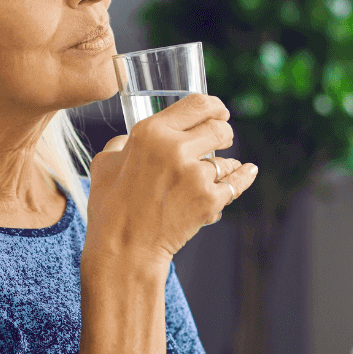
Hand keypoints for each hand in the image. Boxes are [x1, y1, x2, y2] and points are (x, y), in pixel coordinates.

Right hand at [86, 94, 257, 267]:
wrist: (125, 250)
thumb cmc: (111, 208)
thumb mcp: (104, 164)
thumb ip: (123, 144)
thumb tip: (132, 140)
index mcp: (149, 133)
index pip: (196, 103)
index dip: (214, 105)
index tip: (220, 111)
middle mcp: (174, 149)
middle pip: (219, 127)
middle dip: (224, 132)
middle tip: (223, 139)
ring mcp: (195, 175)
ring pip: (226, 159)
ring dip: (226, 163)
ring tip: (221, 169)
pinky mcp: (210, 200)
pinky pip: (235, 183)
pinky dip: (242, 177)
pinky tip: (248, 171)